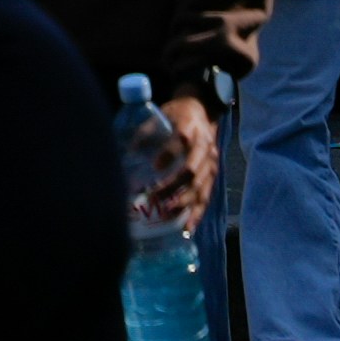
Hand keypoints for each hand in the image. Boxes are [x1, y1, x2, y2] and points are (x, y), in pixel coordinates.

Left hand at [133, 90, 221, 226]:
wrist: (201, 112)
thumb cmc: (175, 116)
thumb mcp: (160, 116)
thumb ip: (144, 134)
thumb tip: (126, 156)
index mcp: (189, 127)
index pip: (181, 141)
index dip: (169, 154)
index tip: (155, 166)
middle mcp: (204, 146)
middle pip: (192, 170)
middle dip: (173, 187)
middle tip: (154, 197)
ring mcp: (211, 162)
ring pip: (201, 187)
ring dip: (183, 203)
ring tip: (167, 214)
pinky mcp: (213, 175)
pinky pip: (206, 197)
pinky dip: (197, 214)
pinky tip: (187, 228)